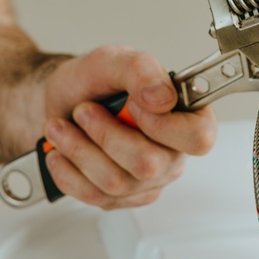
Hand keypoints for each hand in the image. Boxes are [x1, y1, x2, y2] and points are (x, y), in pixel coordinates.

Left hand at [41, 46, 216, 208]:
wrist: (62, 102)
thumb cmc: (93, 82)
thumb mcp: (112, 61)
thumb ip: (141, 69)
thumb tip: (163, 97)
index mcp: (186, 117)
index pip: (198, 138)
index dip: (162, 126)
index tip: (131, 104)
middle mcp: (173, 153)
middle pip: (148, 166)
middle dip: (104, 135)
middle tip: (83, 111)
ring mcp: (149, 180)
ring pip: (116, 183)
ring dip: (78, 151)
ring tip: (61, 127)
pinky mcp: (122, 197)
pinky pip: (95, 196)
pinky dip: (67, 172)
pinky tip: (61, 152)